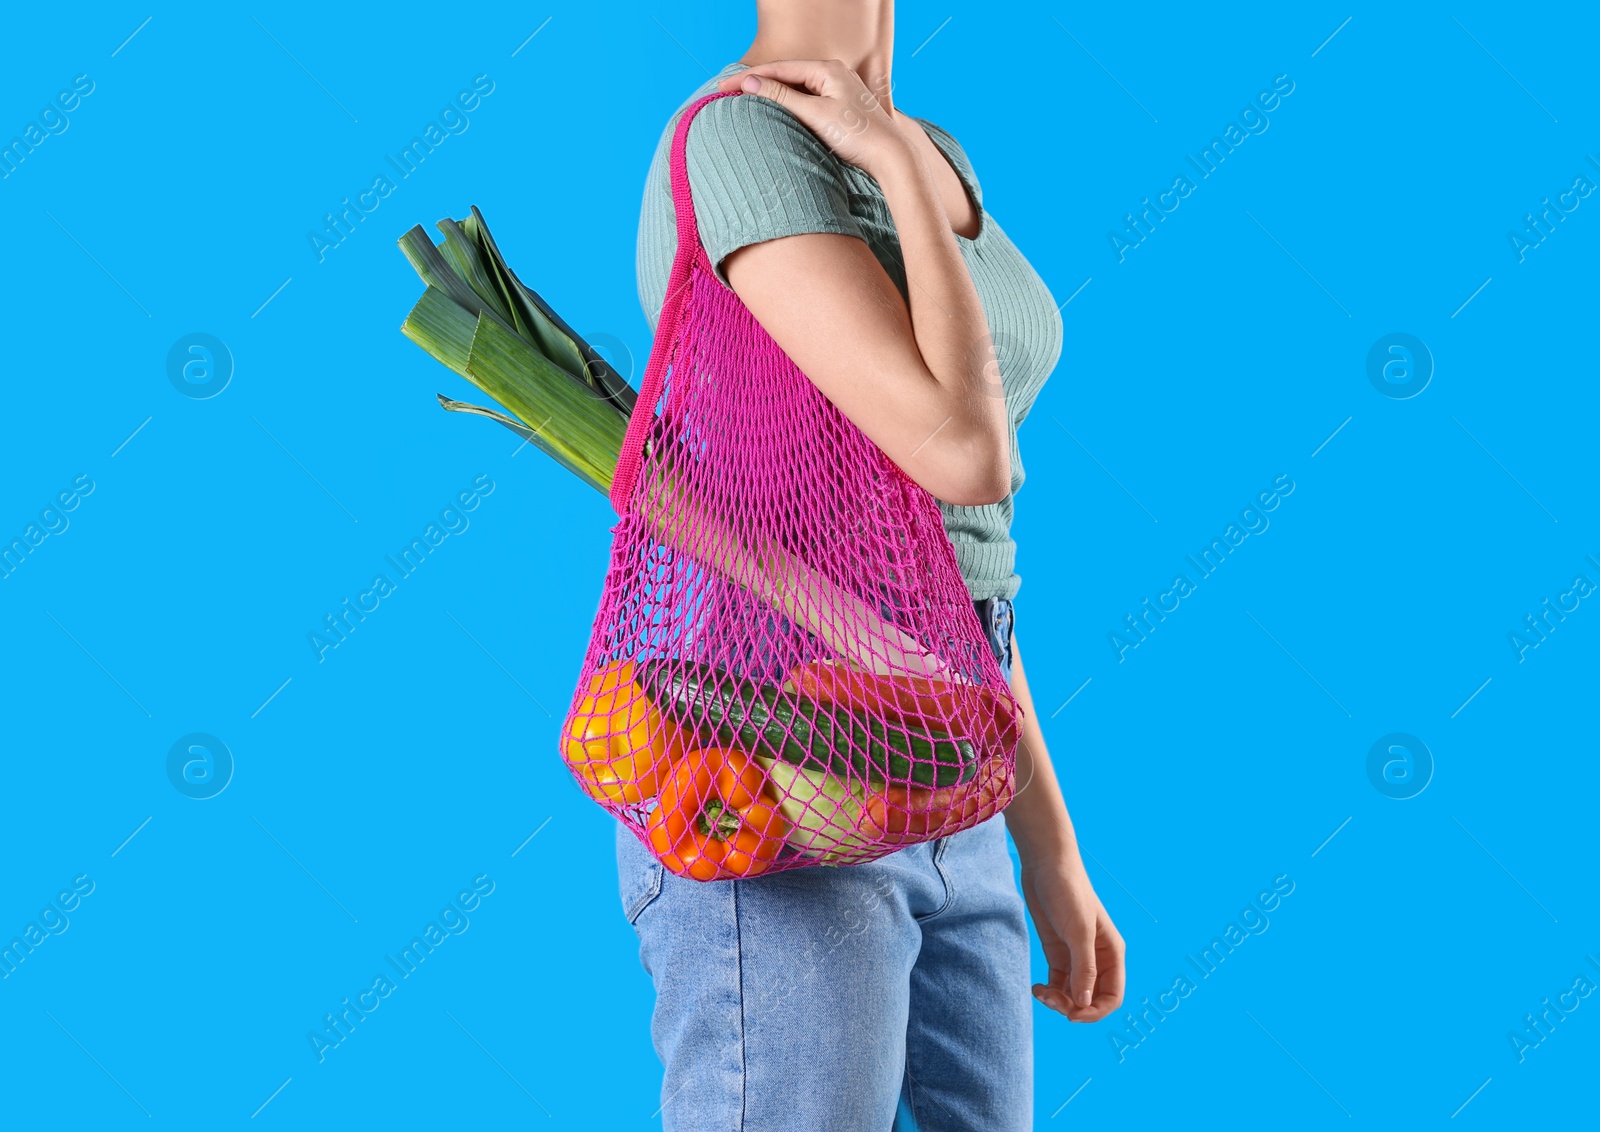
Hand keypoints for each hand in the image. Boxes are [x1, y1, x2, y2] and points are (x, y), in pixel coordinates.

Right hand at [716, 59, 912, 177]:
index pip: (779, 69)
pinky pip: (808, 102)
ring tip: (746, 102)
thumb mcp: (815, 114)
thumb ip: (782, 97)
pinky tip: (777, 114)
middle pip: (787, 76)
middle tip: (729, 92)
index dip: (749, 77)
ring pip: (798, 89)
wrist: (891, 158)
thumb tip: (750, 83)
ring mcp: (839, 91)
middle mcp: (834, 75)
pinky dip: (789, 106)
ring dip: (773, 96)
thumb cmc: (858, 136)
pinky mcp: (842, 109)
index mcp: (828, 69)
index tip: (724, 86)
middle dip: (758, 84)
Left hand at [1019, 851, 1125, 1021]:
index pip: (1113, 996)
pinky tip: (1036, 988)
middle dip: (1073, 1006)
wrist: (1045, 865)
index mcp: (1111, 953)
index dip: (1096, 1011)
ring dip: (1059, 1000)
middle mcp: (1097, 957)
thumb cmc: (1068, 891)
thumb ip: (1084, 968)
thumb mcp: (1078, 931)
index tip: (1073, 1015)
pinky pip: (1058, 982)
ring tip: (1040, 992)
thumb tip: (1085, 1003)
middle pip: (1092, 998)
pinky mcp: (1057, 951)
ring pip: (1074, 993)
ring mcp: (1076, 955)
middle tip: (1050, 999)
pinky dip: (1049, 990)